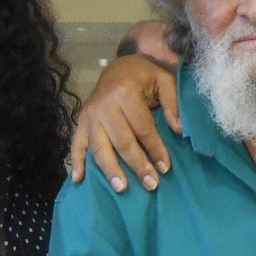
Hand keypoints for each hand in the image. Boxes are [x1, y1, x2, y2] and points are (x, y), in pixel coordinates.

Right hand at [68, 54, 178, 191]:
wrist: (117, 67)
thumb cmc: (144, 76)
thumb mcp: (164, 79)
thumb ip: (173, 103)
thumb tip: (179, 130)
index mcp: (125, 93)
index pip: (143, 128)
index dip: (155, 149)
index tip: (165, 167)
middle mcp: (104, 106)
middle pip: (121, 142)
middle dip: (137, 165)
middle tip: (151, 185)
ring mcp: (89, 116)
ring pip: (99, 148)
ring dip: (111, 170)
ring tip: (122, 189)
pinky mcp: (80, 122)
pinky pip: (76, 144)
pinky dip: (76, 162)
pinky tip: (79, 180)